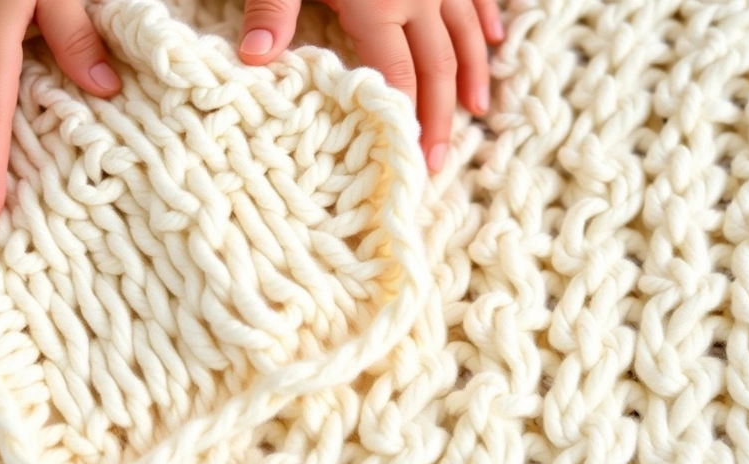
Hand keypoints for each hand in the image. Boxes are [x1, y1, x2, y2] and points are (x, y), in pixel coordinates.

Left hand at [237, 0, 502, 172]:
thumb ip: (270, 7)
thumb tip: (255, 61)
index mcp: (377, 3)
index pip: (399, 76)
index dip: (407, 120)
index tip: (413, 159)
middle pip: (438, 65)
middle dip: (441, 116)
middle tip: (442, 162)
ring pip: (466, 31)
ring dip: (472, 74)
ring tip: (477, 112)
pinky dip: (485, 19)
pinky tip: (494, 38)